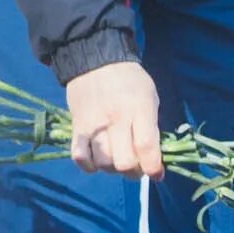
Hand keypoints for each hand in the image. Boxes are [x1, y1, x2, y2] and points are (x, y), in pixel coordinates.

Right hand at [66, 59, 162, 178]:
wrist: (94, 58)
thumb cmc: (129, 79)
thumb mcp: (149, 97)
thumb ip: (152, 127)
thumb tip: (153, 159)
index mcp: (139, 108)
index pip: (146, 147)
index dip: (153, 168)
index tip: (157, 174)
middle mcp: (116, 119)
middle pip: (124, 162)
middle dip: (134, 171)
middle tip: (136, 165)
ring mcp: (94, 124)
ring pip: (103, 163)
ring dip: (113, 169)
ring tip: (117, 160)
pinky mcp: (77, 126)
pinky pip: (79, 156)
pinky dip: (89, 165)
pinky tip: (96, 161)